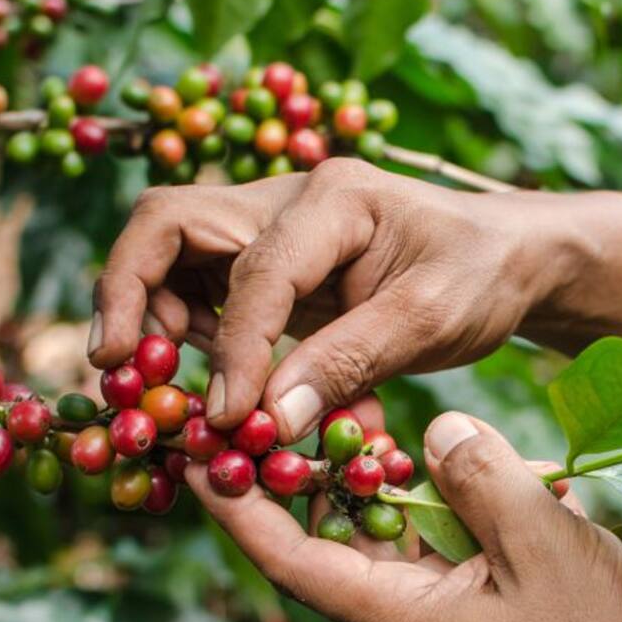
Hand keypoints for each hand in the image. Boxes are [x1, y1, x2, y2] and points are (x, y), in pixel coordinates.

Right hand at [89, 159, 586, 439]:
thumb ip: (348, 364)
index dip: (234, 349)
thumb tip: (268, 422)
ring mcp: (270, 229)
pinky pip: (200, 291)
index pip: (254, 270)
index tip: (228, 418)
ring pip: (170, 255)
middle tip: (115, 369)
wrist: (507, 257)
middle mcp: (285, 201)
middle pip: (167, 224)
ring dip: (149, 316)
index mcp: (332, 199)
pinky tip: (208, 381)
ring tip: (156, 384)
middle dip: (128, 293)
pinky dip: (187, 335)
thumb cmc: (481, 276)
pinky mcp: (269, 265)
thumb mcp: (431, 320)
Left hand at [185, 407, 621, 621]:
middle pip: (329, 541)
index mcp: (398, 618)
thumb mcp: (544, 547)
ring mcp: (444, 620)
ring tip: (359, 419)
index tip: (196, 454)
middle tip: (280, 408)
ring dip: (376, 484)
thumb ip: (480, 478)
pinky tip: (455, 463)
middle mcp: (406, 621)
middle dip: (304, 476)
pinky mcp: (482, 614)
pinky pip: (437, 549)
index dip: (238, 506)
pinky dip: (435, 504)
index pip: (289, 557)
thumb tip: (436, 430)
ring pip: (386, 540)